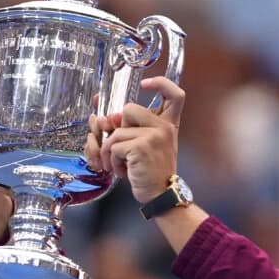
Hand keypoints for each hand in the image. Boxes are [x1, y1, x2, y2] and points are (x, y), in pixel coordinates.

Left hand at [87, 76, 184, 203]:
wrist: (161, 195)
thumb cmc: (152, 171)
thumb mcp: (146, 146)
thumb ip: (130, 128)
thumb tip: (103, 118)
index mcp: (168, 124)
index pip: (175, 94)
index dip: (161, 83)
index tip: (146, 83)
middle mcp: (164, 127)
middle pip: (129, 109)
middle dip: (118, 130)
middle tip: (123, 149)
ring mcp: (153, 135)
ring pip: (116, 132)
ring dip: (110, 151)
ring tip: (120, 165)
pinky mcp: (140, 147)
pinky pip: (113, 146)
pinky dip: (111, 161)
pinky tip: (122, 170)